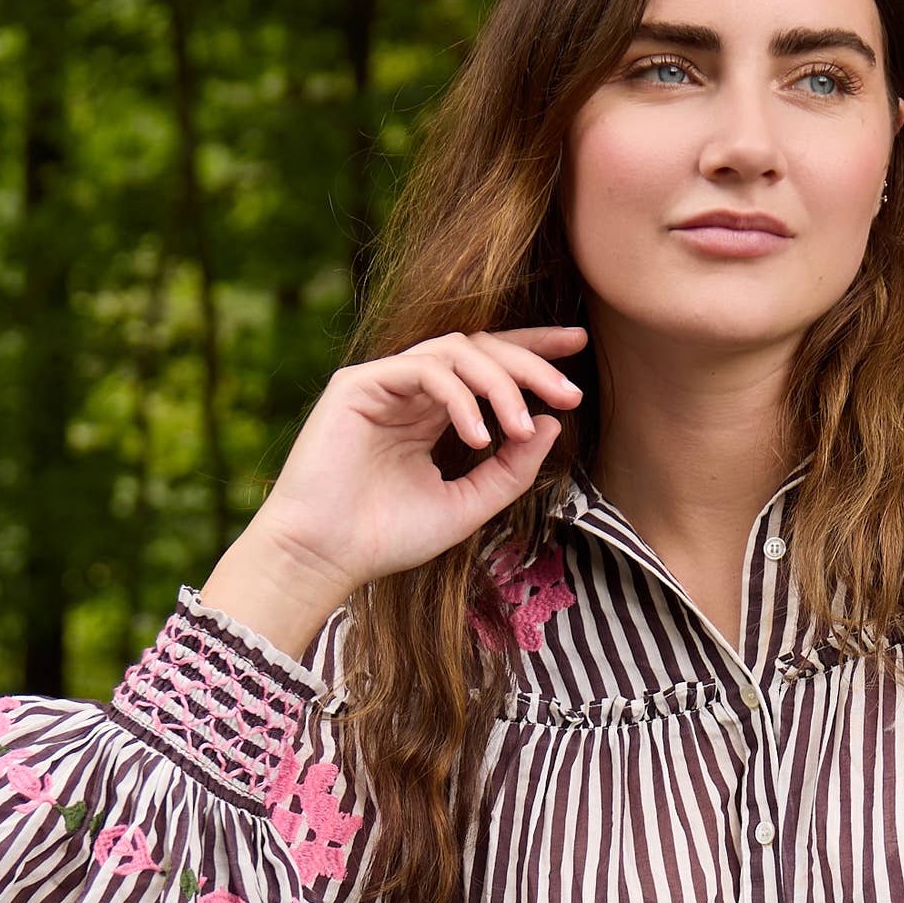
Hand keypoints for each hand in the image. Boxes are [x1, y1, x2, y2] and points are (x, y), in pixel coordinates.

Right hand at [199, 324, 588, 658]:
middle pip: (479, 348)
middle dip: (530, 364)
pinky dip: (460, 397)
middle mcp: (409, 391)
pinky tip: (480, 435)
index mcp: (432, 413)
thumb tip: (553, 423)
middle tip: (568, 391)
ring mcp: (383, 383)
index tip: (579, 346)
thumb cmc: (386, 538)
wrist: (324, 557)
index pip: (488, 365)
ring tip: (521, 427)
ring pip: (456, 351)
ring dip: (499, 383)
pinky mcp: (357, 385)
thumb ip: (510, 469)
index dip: (533, 351)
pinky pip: (423, 370)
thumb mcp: (467, 505)